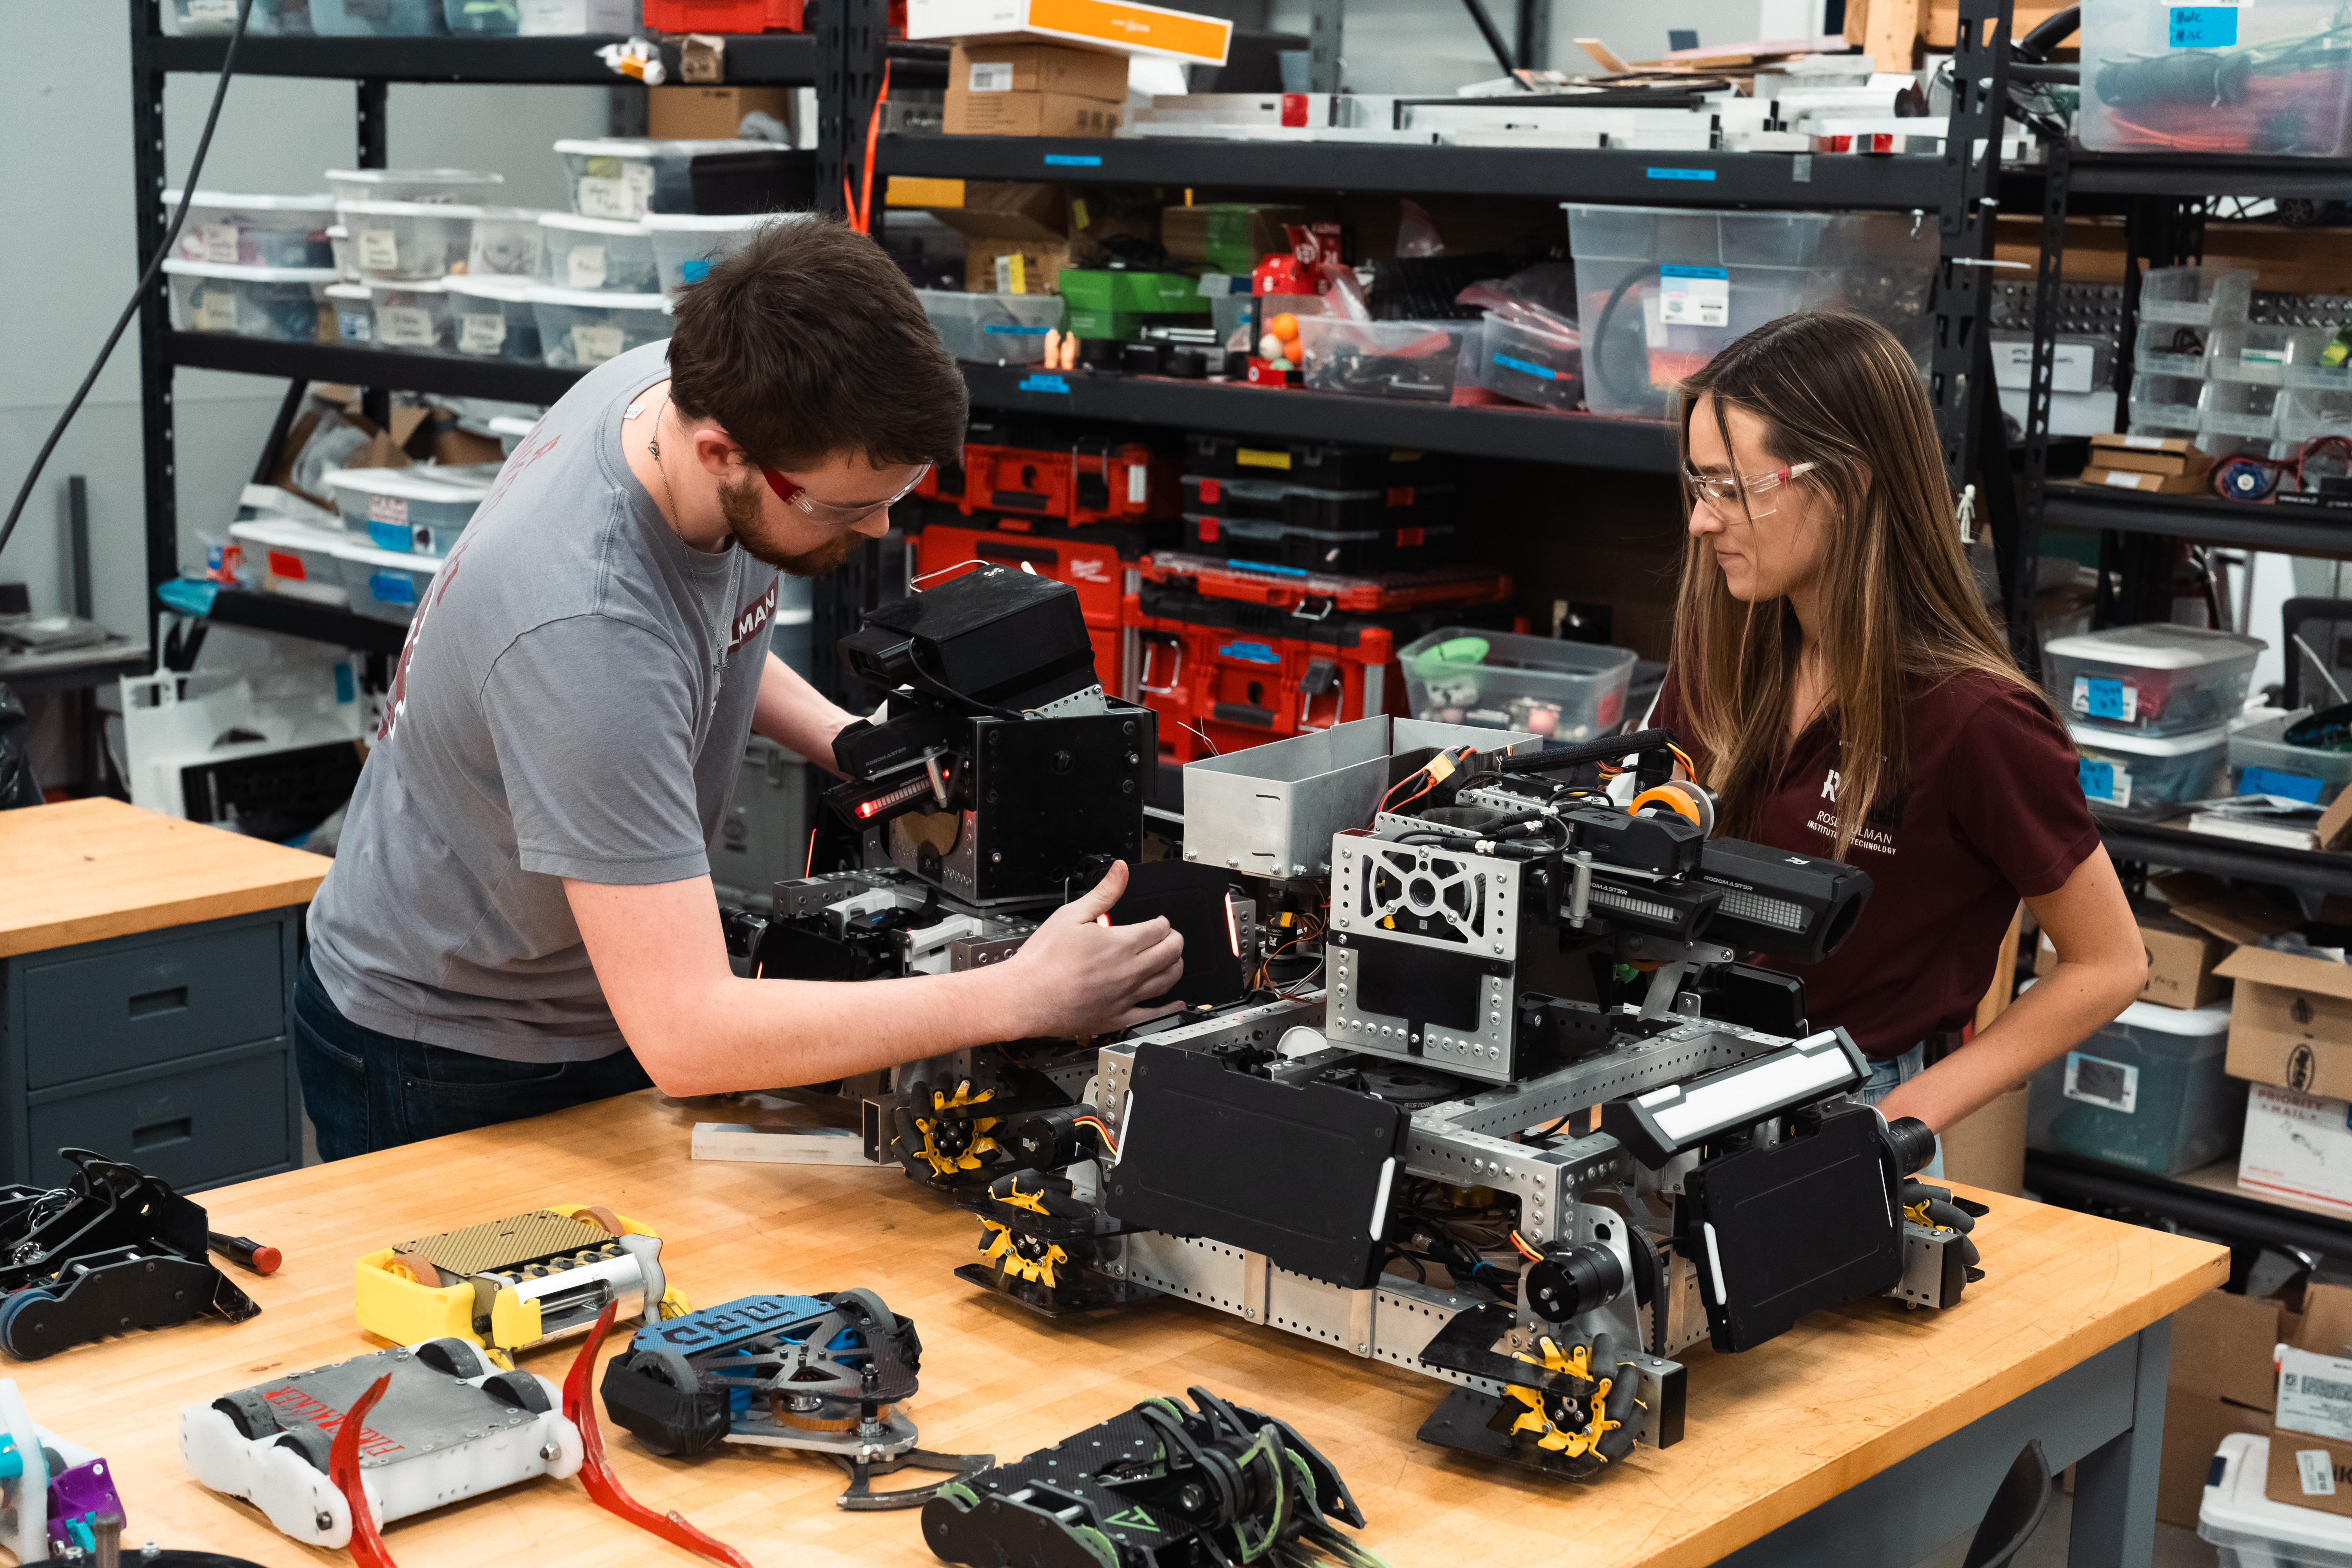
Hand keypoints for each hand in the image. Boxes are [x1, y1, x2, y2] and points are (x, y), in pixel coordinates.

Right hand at [998, 861, 1184, 1036]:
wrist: (1024, 996)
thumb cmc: (1042, 959)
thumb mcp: (1071, 914)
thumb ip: (1103, 892)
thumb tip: (1120, 871)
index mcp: (1119, 943)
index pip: (1159, 929)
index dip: (1163, 922)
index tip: (1159, 922)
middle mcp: (1128, 971)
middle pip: (1170, 953)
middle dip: (1175, 941)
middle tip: (1171, 937)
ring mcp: (1125, 996)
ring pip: (1168, 980)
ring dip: (1176, 967)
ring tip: (1174, 961)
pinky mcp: (1118, 1017)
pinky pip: (1153, 1014)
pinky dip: (1170, 1007)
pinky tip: (1175, 1003)